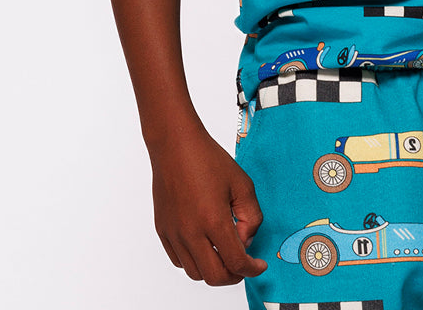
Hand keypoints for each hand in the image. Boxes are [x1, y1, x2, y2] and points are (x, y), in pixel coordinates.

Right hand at [148, 119, 266, 284]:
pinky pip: (179, 260)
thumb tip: (246, 241)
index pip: (235, 262)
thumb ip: (251, 216)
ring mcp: (174, 233)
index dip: (252, 269)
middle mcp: (190, 232)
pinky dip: (195, 261)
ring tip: (224, 252)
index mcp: (213, 220)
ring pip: (195, 272)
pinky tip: (205, 244)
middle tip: (244, 265)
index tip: (259, 265)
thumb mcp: (242, 184)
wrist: (176, 145)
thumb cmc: (208, 159)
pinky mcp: (163, 230)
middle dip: (234, 275)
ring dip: (213, 269)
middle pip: (214, 276)